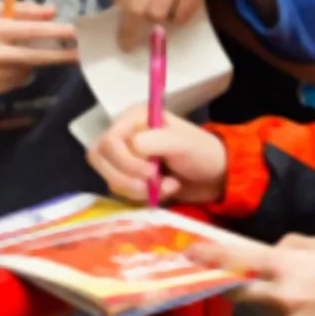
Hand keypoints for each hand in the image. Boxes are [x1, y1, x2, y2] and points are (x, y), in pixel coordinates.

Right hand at [0, 1, 77, 97]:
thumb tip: (53, 12)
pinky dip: (19, 72)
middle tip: (82, 54)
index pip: (32, 31)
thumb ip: (23, 10)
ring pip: (28, 70)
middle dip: (62, 55)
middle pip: (36, 57)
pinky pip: (16, 81)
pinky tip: (6, 63)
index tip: (77, 33)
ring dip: (35, 61)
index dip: (56, 32)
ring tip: (23, 50)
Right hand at [86, 104, 227, 204]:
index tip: (152, 171)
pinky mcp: (129, 178)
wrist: (215, 176)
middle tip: (154, 182)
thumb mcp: (183, 142)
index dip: (126, 161)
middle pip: (99, 159)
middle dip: (126, 178)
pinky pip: (120, 192)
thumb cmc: (201, 152)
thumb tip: (132, 145)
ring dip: (137, 189)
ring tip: (166, 186)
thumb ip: (157, 140)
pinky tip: (163, 191)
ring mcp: (124, 157)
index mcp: (134, 118)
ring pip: (109, 178)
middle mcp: (124, 135)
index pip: (109, 141)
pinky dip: (141, 197)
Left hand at [116, 0, 251, 48]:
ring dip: (160, 20)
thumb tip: (125, 12)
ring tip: (167, 12)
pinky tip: (184, 6)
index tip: (119, 35)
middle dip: (131, 31)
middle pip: (136, 10)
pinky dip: (180, 18)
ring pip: (157, 15)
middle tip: (130, 44)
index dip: (119, 19)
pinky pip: (181, 16)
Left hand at [191, 235, 314, 315]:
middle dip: (234, 285)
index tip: (192, 254)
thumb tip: (272, 255)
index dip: (213, 258)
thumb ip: (287, 249)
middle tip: (232, 278)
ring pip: (275, 307)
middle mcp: (282, 295)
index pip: (239, 261)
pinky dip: (302, 314)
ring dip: (285, 299)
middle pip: (244, 292)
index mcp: (284, 264)